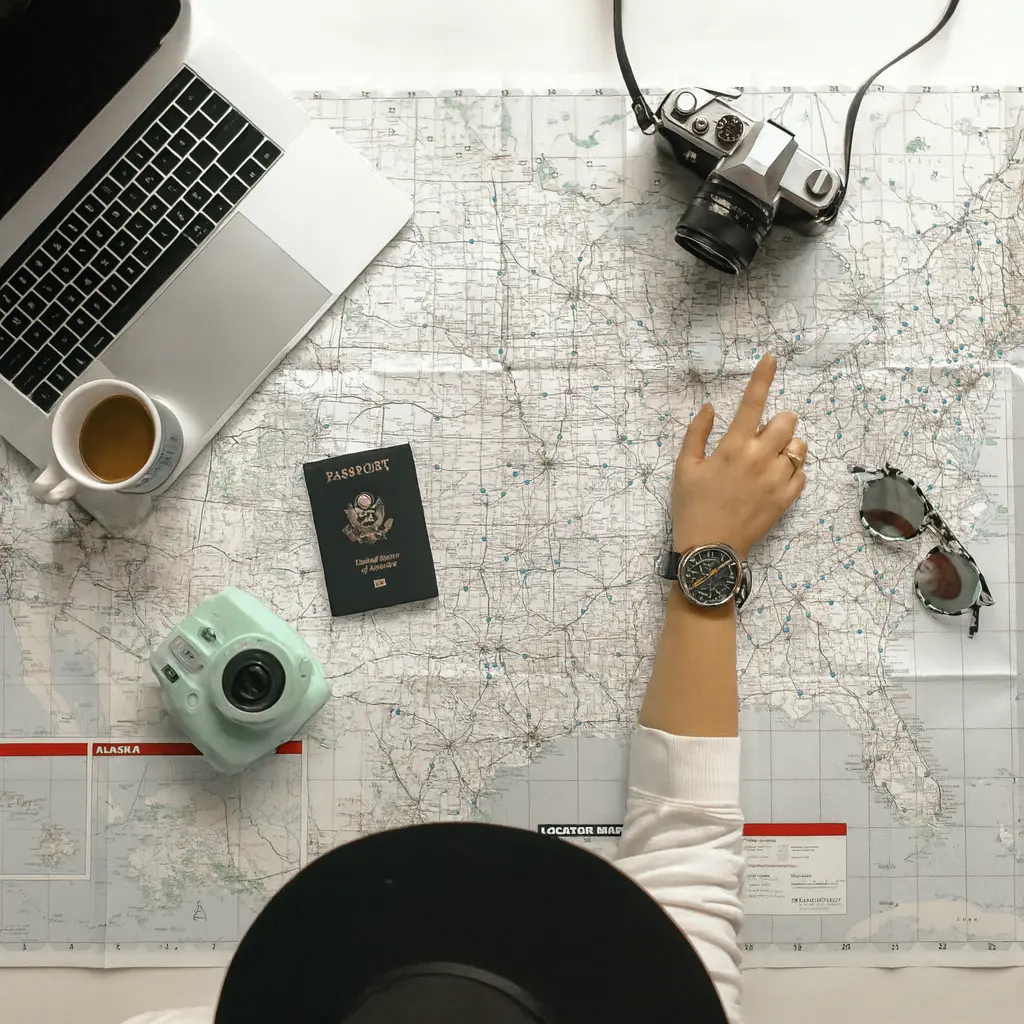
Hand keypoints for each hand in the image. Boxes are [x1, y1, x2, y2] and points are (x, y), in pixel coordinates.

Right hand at [672, 353, 806, 559]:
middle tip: (760, 436)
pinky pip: (802, 474)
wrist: (710, 550)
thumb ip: (697, 433)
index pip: (752, 402)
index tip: (772, 357)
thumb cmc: (692, 508)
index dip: (763, 376)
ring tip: (769, 458)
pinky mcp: (786, 499)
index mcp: (732, 447)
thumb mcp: (684, 468)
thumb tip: (711, 407)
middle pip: (787, 421)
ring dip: (787, 446)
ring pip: (799, 447)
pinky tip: (773, 479)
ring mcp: (776, 480)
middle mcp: (759, 459)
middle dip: (777, 421)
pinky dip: (791, 471)